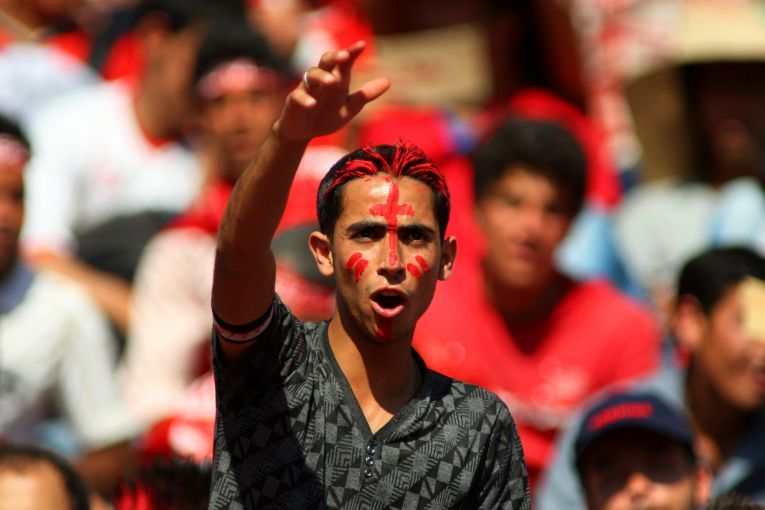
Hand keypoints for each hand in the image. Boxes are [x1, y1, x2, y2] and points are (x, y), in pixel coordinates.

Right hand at [274, 41, 389, 141]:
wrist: (303, 133)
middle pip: (325, 62)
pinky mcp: (293, 102)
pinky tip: (312, 104)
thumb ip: (365, 95)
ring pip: (311, 75)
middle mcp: (321, 81)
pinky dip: (304, 99)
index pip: (344, 63)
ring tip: (332, 82)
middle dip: (334, 57)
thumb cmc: (326, 116)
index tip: (362, 45)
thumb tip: (388, 81)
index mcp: (336, 80)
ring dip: (321, 77)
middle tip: (345, 56)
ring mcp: (306, 89)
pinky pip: (297, 96)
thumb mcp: (349, 108)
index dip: (352, 53)